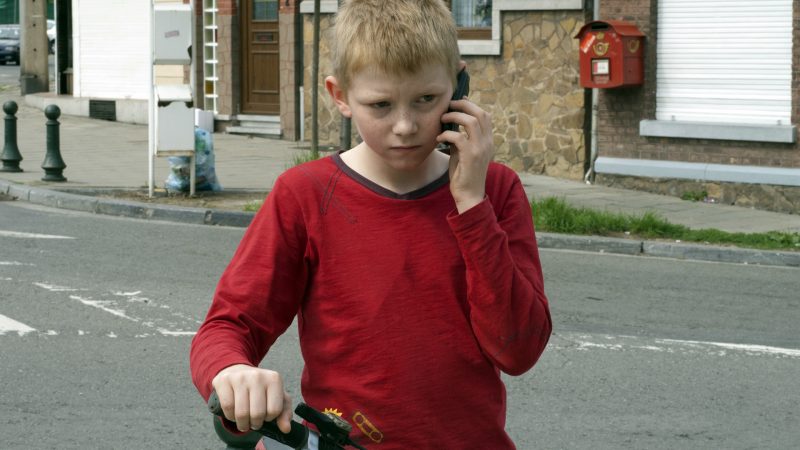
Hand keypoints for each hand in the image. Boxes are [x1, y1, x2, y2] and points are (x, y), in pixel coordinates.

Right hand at [211, 364, 292, 432]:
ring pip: (241, 413)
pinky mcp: (224, 381)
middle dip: (255, 424)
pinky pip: (227, 408)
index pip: (274, 410)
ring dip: (242, 423)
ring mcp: (240, 377)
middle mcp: (257, 376)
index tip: (266, 415)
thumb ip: (284, 413)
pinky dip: (230, 416)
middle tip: (253, 422)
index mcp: (274, 379)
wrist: (237, 372)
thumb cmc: (260, 388)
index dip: (269, 418)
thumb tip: (286, 429)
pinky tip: (234, 413)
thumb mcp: (277, 397)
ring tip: (244, 421)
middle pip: (257, 414)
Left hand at [438, 97, 493, 212]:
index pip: (485, 115)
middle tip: (448, 105)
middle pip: (480, 114)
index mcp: (488, 141)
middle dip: (463, 105)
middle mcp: (487, 143)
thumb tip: (451, 126)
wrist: (469, 195)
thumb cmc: (464, 174)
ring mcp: (480, 149)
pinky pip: (458, 137)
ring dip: (454, 117)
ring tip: (442, 119)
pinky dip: (446, 134)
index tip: (458, 102)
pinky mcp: (470, 157)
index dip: (471, 105)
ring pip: (471, 122)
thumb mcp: (464, 153)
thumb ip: (461, 139)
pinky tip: (439, 139)